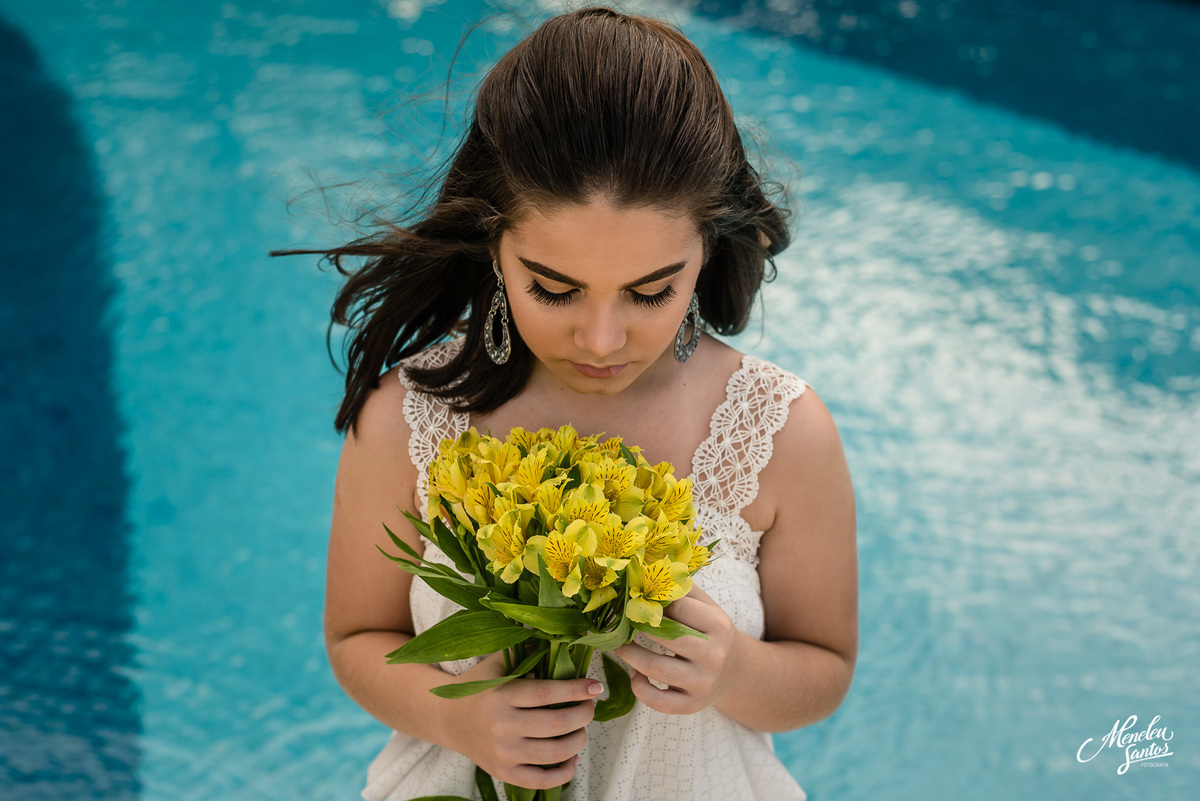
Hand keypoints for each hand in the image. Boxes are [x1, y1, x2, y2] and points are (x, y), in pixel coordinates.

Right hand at [438, 652, 602, 789]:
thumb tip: (565, 645)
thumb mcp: (497, 663)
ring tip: (581, 730)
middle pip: (556, 723)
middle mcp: (501, 726)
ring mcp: (502, 753)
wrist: (446, 718)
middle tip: (590, 707)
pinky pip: (541, 781)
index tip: (595, 687)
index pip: (546, 693)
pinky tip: (572, 758)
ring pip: (554, 753)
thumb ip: (528, 652)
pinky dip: (564, 773)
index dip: (576, 690)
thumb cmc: (478, 686)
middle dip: (583, 715)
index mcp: (501, 695)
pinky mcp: (503, 772)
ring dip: (578, 741)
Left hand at [616, 585, 739, 714]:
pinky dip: (639, 687)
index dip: (651, 601)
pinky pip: (657, 701)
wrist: (736, 673)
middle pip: (663, 636)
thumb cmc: (712, 633)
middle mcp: (713, 654)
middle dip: (636, 626)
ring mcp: (702, 683)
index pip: (676, 607)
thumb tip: (645, 568)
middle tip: (620, 620)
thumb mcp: (707, 606)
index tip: (633, 598)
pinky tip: (636, 674)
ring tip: (620, 645)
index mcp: (718, 624)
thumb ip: (680, 589)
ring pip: (654, 668)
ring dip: (629, 654)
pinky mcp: (691, 705)